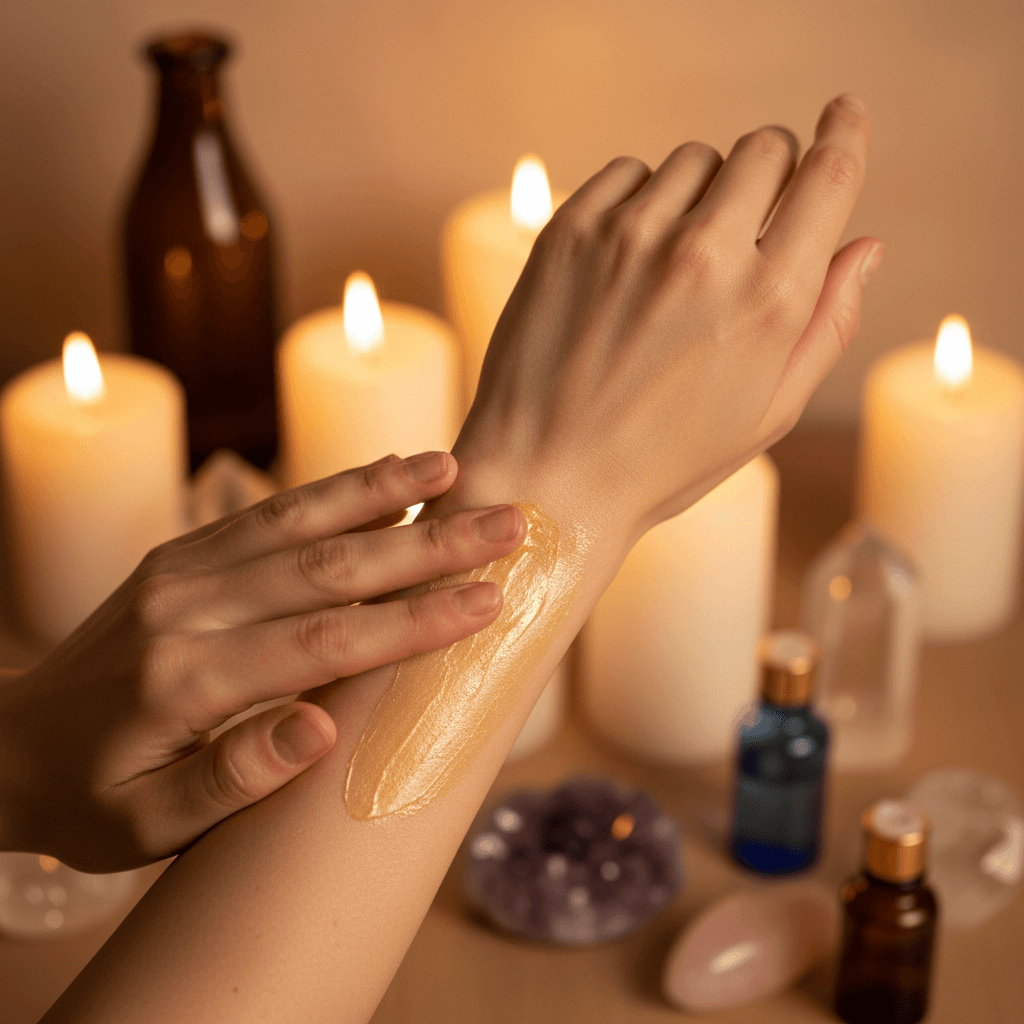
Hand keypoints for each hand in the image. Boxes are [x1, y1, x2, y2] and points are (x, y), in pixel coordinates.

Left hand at [0, 452, 525, 871]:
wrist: (6, 741)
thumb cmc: (86, 800)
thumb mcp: (144, 828)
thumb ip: (231, 779)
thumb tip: (320, 730)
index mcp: (189, 680)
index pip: (327, 642)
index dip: (415, 621)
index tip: (489, 600)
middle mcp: (190, 608)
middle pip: (330, 566)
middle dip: (428, 543)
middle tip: (507, 521)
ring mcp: (184, 569)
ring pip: (300, 519)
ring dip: (383, 490)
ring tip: (455, 468)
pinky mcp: (184, 553)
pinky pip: (269, 511)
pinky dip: (333, 490)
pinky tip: (384, 474)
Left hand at [453, 94, 880, 542]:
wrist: (544, 477)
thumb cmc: (660, 461)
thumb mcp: (766, 414)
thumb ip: (828, 325)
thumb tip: (864, 247)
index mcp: (768, 302)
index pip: (829, 178)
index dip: (845, 136)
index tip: (843, 116)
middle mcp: (704, 255)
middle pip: (763, 149)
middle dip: (769, 173)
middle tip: (747, 219)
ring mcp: (632, 236)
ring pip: (694, 161)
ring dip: (698, 195)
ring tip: (673, 264)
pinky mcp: (571, 230)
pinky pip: (627, 173)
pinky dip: (637, 201)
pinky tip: (627, 259)